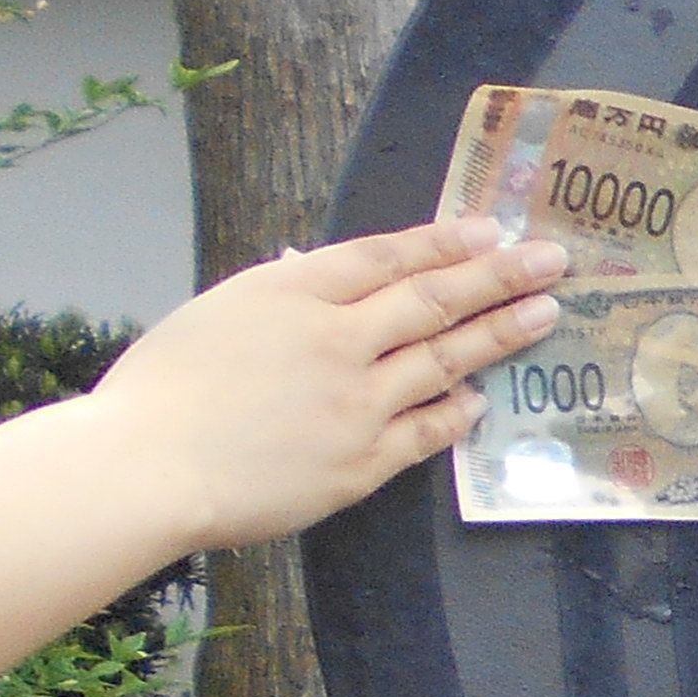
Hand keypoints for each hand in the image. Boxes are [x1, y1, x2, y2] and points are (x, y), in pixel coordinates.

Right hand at [0, 216, 571, 696]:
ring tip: (545, 314)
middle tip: (551, 260)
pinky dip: (457, 410)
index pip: (386, 255)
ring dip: (500, 335)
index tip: (489, 228)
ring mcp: (356, 403)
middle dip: (499, 275)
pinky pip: (425, 430)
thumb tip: (318, 278)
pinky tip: (484, 397)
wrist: (146, 468)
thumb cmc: (160, 391)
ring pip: (444, 360)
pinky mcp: (361, 463)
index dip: (443, 240)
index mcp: (292, 291)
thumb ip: (280, 297)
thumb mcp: (217, 314)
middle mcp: (337, 340)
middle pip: (434, 298)